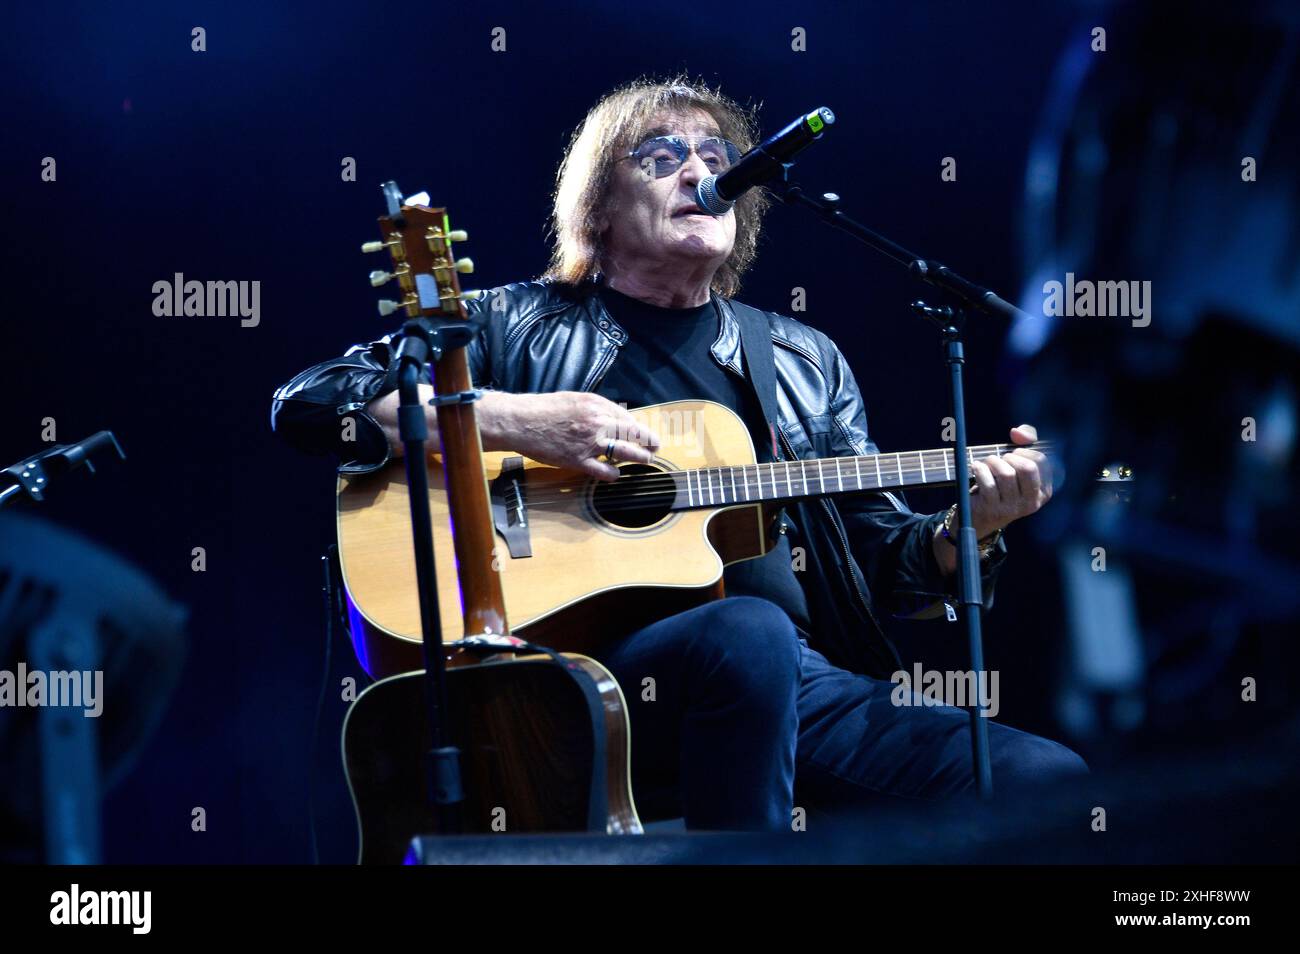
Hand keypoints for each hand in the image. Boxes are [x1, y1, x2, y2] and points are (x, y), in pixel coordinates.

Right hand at [486, 391, 660, 481]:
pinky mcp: (578, 461)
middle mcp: (597, 423)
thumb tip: (614, 418)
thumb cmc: (544, 409)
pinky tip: (615, 474)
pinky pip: (604, 471)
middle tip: (655, 448)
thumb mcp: (575, 399)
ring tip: (646, 460)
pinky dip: (614, 474)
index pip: (628, 419)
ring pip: (626, 453)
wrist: (521, 421)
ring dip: (640, 458)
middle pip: (633, 435)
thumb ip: (596, 408)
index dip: (641, 429)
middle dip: (649, 443)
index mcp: (597, 406)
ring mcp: (589, 443)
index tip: (646, 434)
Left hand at [965, 424, 1053, 537]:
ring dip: (993, 462)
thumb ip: (1026, 440)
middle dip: (1011, 457)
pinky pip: (987, 482)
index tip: (1014, 454)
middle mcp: (1032, 502)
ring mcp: (1012, 508)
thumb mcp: (1019, 464)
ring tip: (987, 463)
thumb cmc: (1001, 485)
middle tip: (1001, 459)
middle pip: (1028, 468)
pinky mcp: (992, 509)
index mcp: (1044, 491)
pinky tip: (976, 467)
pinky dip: (980, 469)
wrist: (980, 517)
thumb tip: (1017, 432)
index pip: (1042, 461)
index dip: (1025, 451)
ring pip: (1006, 474)